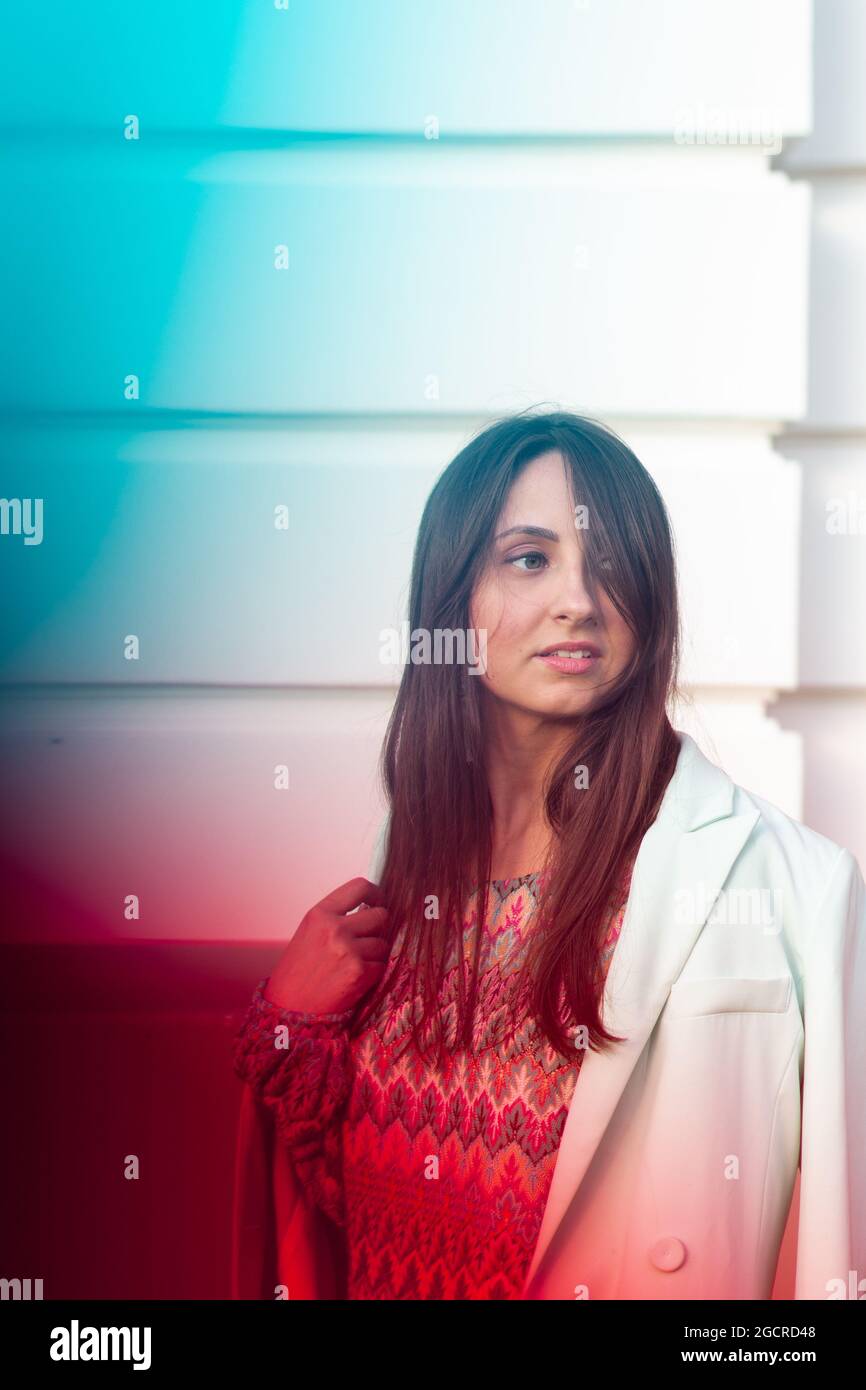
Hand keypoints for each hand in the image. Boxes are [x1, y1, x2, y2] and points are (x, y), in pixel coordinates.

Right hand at [262, 877, 389, 1014]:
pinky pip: (381, 965)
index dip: (375, 893)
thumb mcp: (309, 933)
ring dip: (375, 954)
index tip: (378, 901)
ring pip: (383, 943)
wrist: (289, 1008)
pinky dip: (373, 973)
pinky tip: (354, 979)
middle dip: (378, 929)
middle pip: (380, 915)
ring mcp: (348, 949)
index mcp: (320, 914)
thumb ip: (336, 918)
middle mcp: (334, 928)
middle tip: (366, 941)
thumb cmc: (298, 972)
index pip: (359, 887)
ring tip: (354, 965)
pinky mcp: (360, 971)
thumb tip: (370, 908)